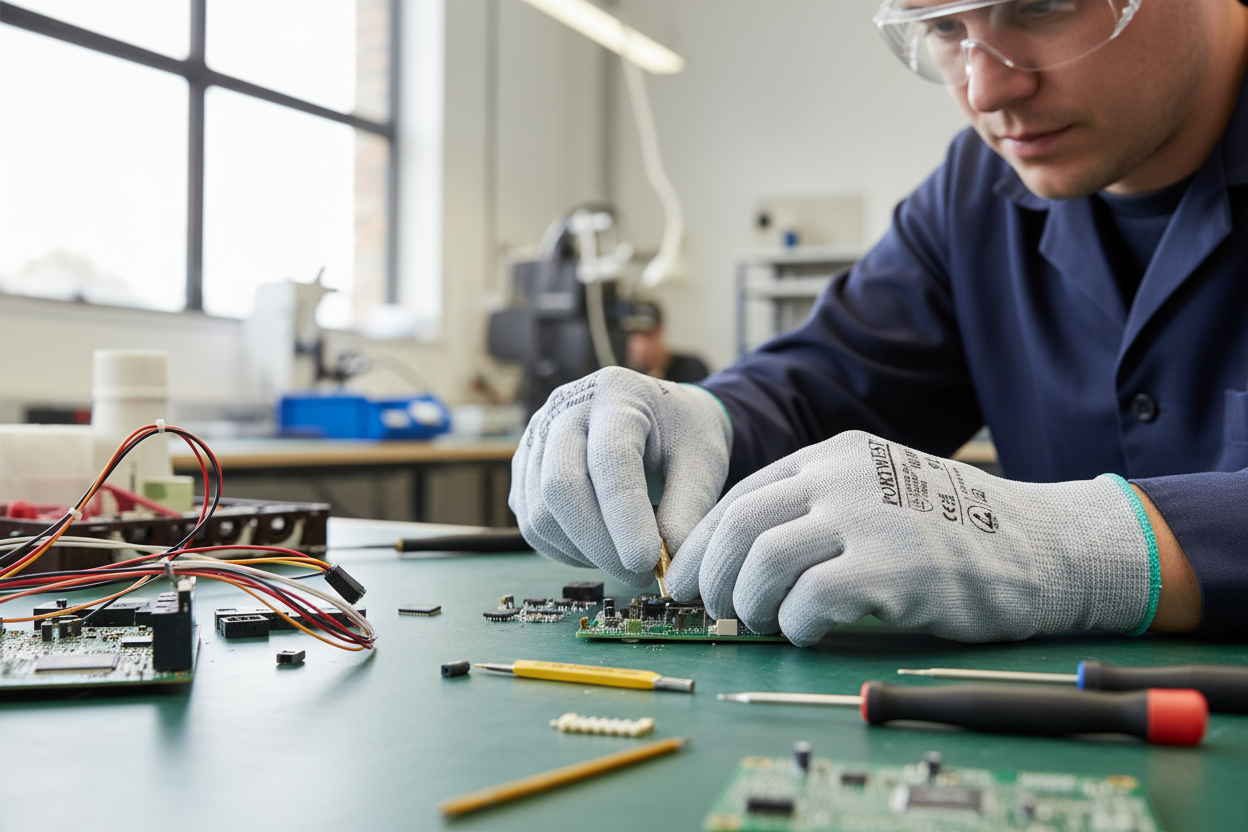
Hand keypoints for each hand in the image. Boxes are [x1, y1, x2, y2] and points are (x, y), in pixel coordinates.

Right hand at [509, 367, 731, 585]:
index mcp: (616, 394)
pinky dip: (565, 550)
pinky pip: (531, 523)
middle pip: (561, 486)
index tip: (647, 563)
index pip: (609, 460)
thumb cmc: (683, 437)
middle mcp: (566, 408)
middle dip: (601, 545)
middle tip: (641, 574)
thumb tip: (670, 569)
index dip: (625, 518)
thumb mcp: (702, 464)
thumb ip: (688, 511)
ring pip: (540, 513)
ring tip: (625, 561)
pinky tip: (601, 551)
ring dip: (583, 553)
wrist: (661, 417)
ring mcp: (536, 437)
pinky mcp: (525, 469)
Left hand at [666, 430, 1156, 645]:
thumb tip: (738, 558)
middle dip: (711, 574)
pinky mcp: (893, 568)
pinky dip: (794, 624)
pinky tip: (806, 633)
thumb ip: (817, 507)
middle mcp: (843, 476)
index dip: (704, 542)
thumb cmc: (953, 529)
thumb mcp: (878, 490)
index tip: (687, 579)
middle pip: (742, 525)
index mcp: (834, 455)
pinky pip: (811, 600)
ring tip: (760, 623)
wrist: (1042, 546)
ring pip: (765, 560)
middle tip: (709, 609)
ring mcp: (868, 518)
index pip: (742, 494)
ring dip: (748, 602)